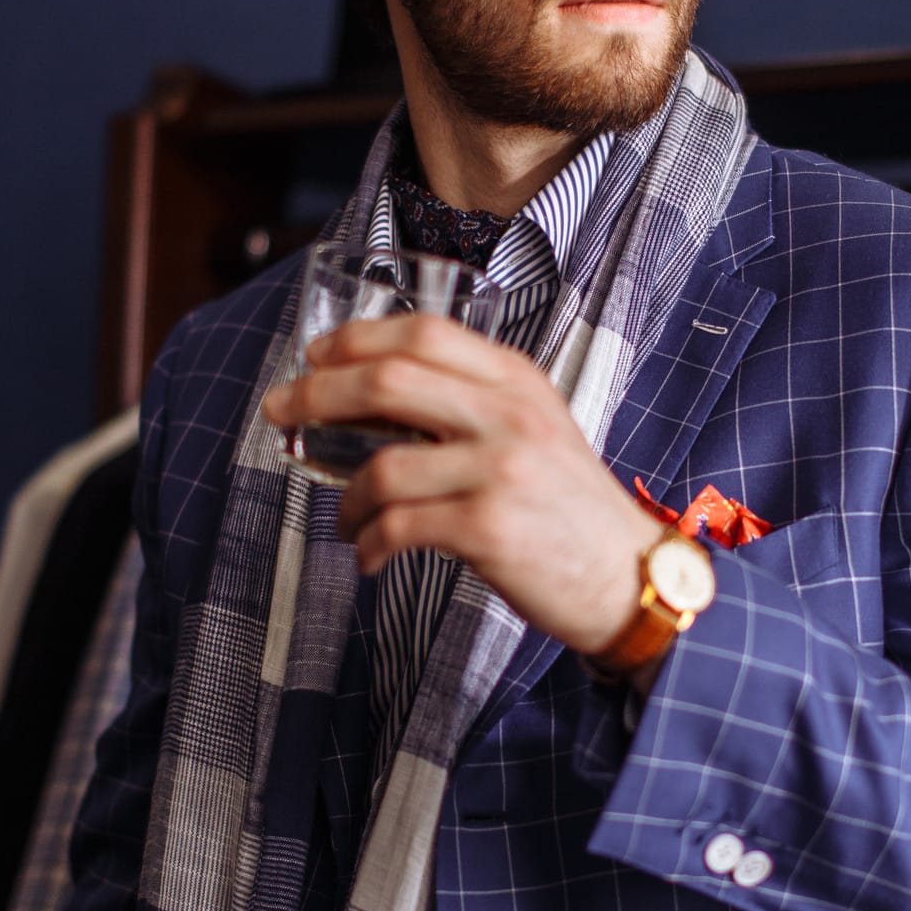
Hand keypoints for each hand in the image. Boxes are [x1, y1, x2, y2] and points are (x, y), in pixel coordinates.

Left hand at [261, 315, 663, 654]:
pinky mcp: (490, 528)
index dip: (356, 338)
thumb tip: (372, 397)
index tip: (314, 357)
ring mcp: (501, 470)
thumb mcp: (535, 432)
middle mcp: (510, 415)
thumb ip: (473, 405)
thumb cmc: (570, 511)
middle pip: (389, 380)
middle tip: (281, 412)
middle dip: (318, 394)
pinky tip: (369, 557)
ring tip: (346, 519)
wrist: (629, 578)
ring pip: (383, 467)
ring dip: (346, 498)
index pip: (424, 333)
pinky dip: (369, 545)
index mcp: (518, 382)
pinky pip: (399, 528)